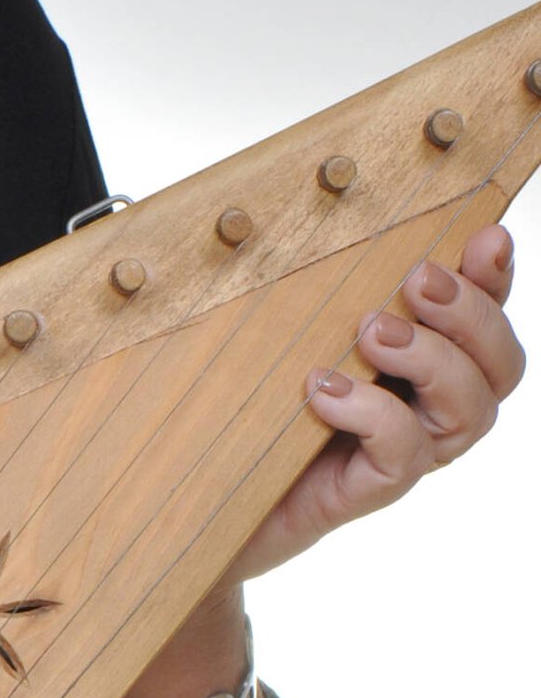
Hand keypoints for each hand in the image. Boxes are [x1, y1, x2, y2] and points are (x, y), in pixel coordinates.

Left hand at [226, 223, 524, 585]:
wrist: (198, 482)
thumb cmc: (244, 389)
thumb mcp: (281, 319)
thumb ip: (321, 278)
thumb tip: (324, 207)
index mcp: (418, 354)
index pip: (484, 314)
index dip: (496, 279)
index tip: (487, 238)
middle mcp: (425, 405)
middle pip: (498, 366)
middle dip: (473, 316)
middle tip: (418, 280)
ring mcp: (402, 451)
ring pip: (468, 411)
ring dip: (431, 359)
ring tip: (370, 331)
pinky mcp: (364, 489)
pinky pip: (403, 456)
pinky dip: (374, 414)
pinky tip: (324, 389)